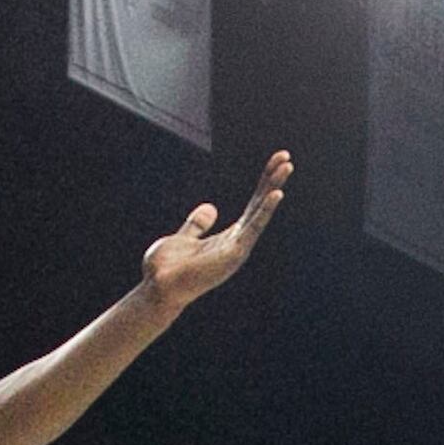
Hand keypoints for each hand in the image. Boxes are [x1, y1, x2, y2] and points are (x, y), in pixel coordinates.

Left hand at [141, 151, 290, 310]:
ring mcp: (236, 249)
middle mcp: (236, 243)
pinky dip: (265, 210)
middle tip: (286, 157)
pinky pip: (253, 228)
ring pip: (260, 213)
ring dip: (274, 189)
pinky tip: (275, 193)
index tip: (274, 162)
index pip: (251, 206)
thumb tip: (211, 207)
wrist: (156, 288)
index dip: (262, 184)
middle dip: (273, 181)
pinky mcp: (233, 255)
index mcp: (227, 238)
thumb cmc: (165, 269)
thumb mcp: (182, 238)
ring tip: (287, 166)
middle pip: (259, 206)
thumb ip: (197, 224)